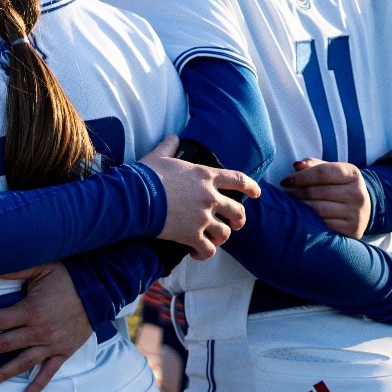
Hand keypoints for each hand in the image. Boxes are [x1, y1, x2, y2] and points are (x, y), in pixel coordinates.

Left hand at [0, 263, 91, 391]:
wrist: (100, 290)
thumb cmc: (67, 276)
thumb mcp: (41, 267)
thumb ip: (14, 269)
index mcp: (30, 310)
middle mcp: (39, 331)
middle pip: (2, 344)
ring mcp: (52, 344)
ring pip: (22, 362)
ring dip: (2, 374)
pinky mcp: (64, 352)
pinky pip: (49, 372)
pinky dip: (38, 384)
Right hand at [141, 136, 258, 260]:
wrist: (134, 197)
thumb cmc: (146, 175)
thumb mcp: (159, 156)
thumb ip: (170, 146)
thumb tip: (174, 137)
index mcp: (206, 176)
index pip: (239, 180)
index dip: (251, 188)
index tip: (256, 193)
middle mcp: (209, 197)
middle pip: (238, 212)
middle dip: (238, 219)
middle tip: (234, 223)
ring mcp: (203, 218)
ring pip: (225, 233)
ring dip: (221, 237)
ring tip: (213, 239)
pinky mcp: (192, 235)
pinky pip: (208, 250)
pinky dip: (205, 253)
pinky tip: (197, 253)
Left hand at [281, 159, 368, 237]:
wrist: (362, 209)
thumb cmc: (338, 186)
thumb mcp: (330, 171)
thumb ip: (313, 165)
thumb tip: (297, 165)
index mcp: (352, 174)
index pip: (322, 172)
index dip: (300, 177)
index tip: (285, 181)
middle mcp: (357, 193)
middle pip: (317, 192)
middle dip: (296, 192)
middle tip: (287, 193)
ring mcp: (356, 212)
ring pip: (318, 209)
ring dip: (300, 207)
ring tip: (292, 204)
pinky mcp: (353, 229)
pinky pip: (324, 224)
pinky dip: (311, 220)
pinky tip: (305, 217)